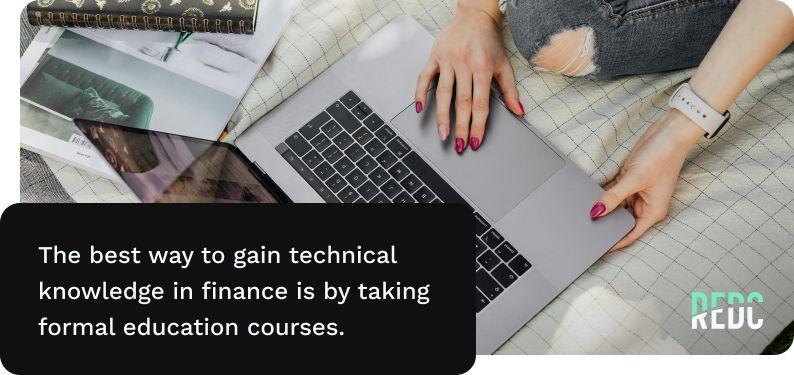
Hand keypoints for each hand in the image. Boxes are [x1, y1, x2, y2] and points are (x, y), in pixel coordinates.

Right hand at [414, 0, 523, 152]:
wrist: (474, 16)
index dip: (477, 125)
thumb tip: (519, 111)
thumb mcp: (504, 64)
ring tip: (442, 134)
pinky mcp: (434, 56)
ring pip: (443, 93)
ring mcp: (448, 61)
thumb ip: (510, 90)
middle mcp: (465, 64)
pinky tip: (419, 108)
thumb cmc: (488, 41)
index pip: (480, 103)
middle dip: (460, 127)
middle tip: (459, 146)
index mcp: (483, 67)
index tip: (475, 141)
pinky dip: (420, 92)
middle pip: (462, 102)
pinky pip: (424, 77)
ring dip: (442, 116)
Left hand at [591, 109, 703, 250]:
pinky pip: (613, 193)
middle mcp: (645, 205)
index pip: (630, 234)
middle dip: (606, 224)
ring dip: (603, 207)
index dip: (614, 243)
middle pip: (621, 221)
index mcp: (652, 211)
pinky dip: (603, 194)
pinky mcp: (629, 181)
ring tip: (584, 213)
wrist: (668, 132)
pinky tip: (590, 196)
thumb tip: (596, 212)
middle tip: (585, 229)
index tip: (598, 248)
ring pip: (615, 206)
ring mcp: (636, 193)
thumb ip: (614, 197)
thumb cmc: (663, 156)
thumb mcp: (635, 179)